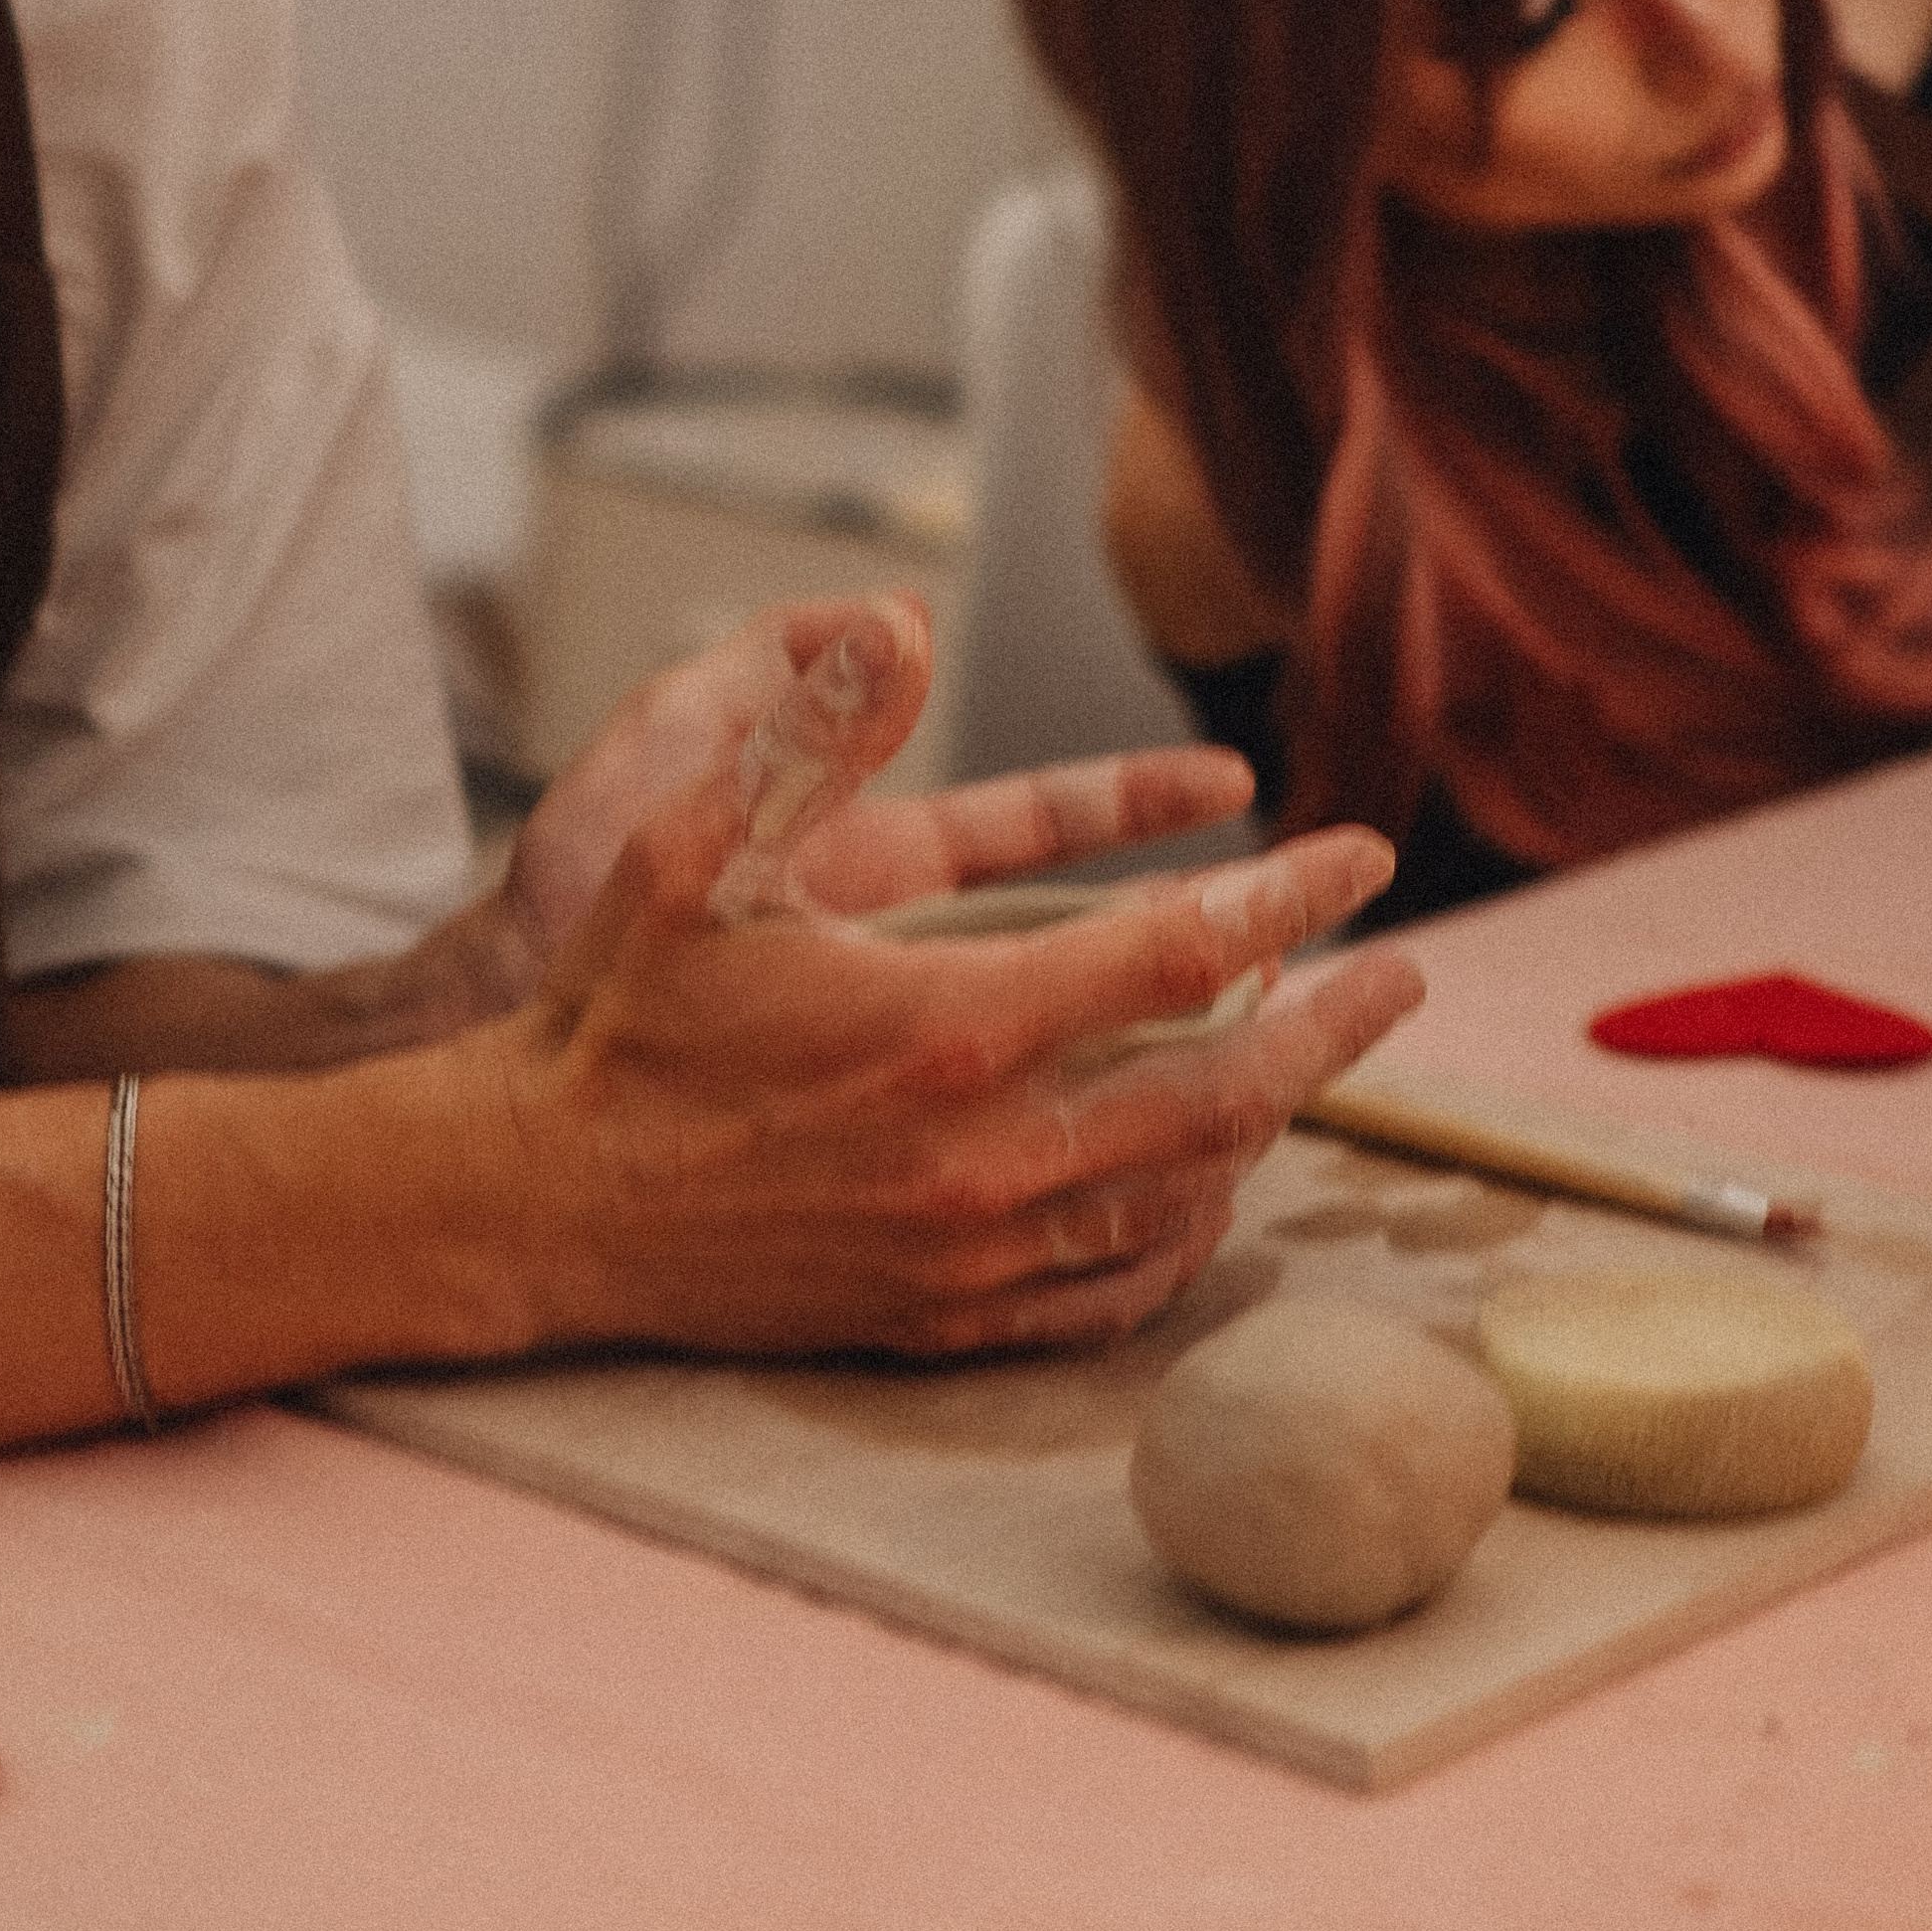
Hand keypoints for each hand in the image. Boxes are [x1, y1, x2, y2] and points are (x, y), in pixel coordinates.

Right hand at [449, 597, 1422, 1361]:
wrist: (530, 1195)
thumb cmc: (616, 1013)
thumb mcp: (698, 848)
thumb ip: (809, 730)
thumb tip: (896, 613)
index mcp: (951, 1025)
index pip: (1185, 956)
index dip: (1293, 902)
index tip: (1362, 862)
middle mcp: (986, 1153)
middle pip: (1230, 1091)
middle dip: (1337, 1028)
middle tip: (1401, 980)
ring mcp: (972, 1250)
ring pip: (1186, 1195)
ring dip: (1265, 1123)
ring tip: (1302, 1061)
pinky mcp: (941, 1317)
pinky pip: (1114, 1290)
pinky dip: (1185, 1232)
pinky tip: (1199, 1185)